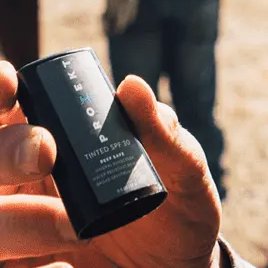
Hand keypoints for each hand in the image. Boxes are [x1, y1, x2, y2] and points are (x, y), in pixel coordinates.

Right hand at [0, 60, 219, 267]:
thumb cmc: (176, 205)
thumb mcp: (182, 167)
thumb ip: (161, 131)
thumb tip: (131, 85)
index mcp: (55, 136)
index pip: (9, 104)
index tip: (10, 86)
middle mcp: (23, 178)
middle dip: (5, 151)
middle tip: (45, 154)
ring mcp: (16, 225)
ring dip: (21, 222)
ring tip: (75, 232)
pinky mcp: (23, 266)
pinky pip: (8, 264)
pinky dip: (33, 263)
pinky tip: (62, 265)